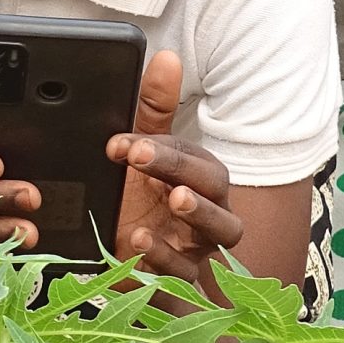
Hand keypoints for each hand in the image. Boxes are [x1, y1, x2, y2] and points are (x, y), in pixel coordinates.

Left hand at [106, 50, 241, 289]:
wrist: (130, 278)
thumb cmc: (143, 213)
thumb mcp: (141, 163)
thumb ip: (152, 114)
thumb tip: (167, 58)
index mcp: (198, 181)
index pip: (193, 156)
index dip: (162, 147)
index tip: (121, 144)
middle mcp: (208, 213)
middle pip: (217, 186)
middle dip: (183, 169)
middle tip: (143, 158)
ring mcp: (200, 250)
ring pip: (223, 230)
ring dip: (198, 213)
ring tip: (172, 199)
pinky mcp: (183, 284)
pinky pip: (186, 273)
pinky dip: (164, 257)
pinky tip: (139, 243)